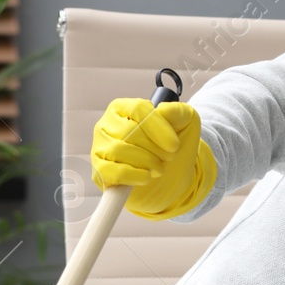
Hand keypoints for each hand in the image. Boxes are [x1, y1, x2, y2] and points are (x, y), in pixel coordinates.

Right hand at [90, 98, 217, 220]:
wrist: (169, 174)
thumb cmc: (172, 144)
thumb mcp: (184, 122)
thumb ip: (177, 111)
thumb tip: (161, 110)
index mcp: (124, 107)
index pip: (138, 109)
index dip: (159, 128)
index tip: (174, 145)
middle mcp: (107, 124)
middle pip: (129, 131)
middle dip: (155, 148)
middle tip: (168, 157)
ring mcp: (100, 147)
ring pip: (118, 150)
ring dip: (146, 162)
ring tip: (159, 167)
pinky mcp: (99, 170)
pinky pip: (109, 171)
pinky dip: (132, 176)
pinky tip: (146, 177)